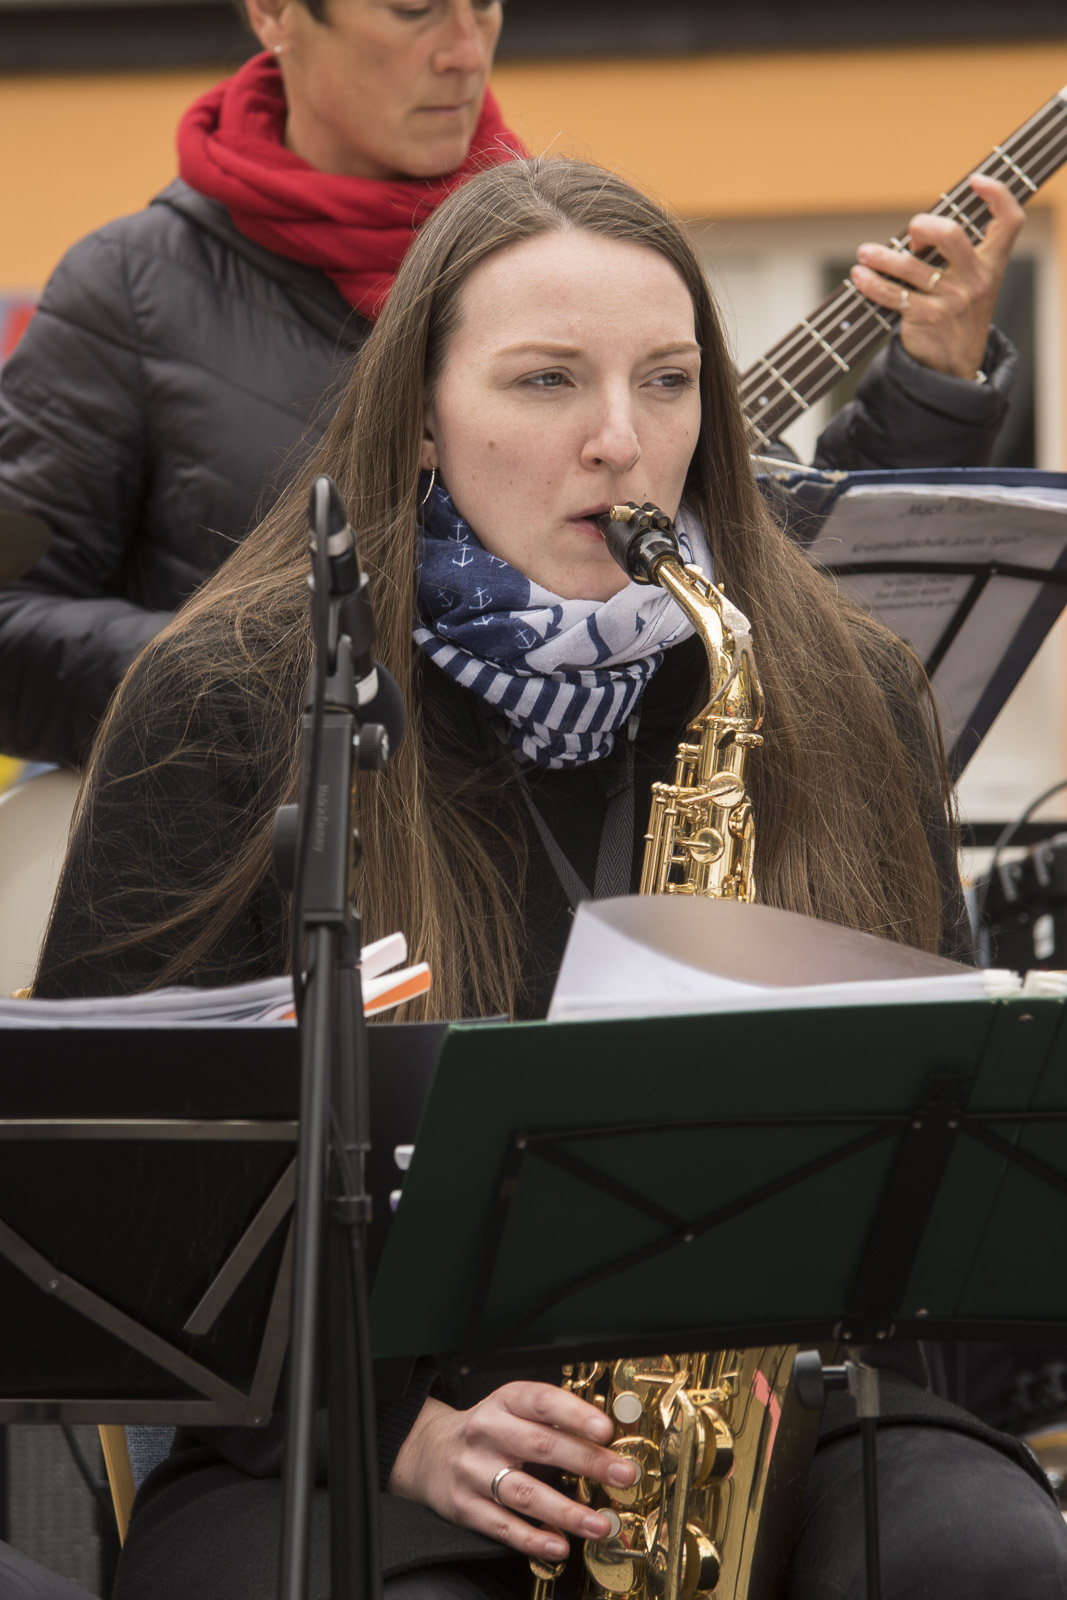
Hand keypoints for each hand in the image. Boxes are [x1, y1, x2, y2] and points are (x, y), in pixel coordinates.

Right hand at [387, 1383, 638, 1564]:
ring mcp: (473, 1470)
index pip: (542, 1402)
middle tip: (622, 1475)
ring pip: (524, 1492)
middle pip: (540, 1446)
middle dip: (587, 1462)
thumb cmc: (488, 1430)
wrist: (428, 1451)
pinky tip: (559, 1545)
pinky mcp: (464, 1507)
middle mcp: (487, 1432)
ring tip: (600, 1524)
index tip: (606, 1430)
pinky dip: (533, 1538)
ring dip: (566, 1511)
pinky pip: (502, 1526)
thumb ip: (554, 1420)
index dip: (575, 1414)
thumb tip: (606, 1438)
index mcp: (505, 1401)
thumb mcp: (514, 1410)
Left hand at [848, 173, 1025, 379]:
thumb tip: (920, 228)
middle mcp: (977, 280)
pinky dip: (871, 283)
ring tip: (865, 253)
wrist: (955, 366)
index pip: (1010, 222)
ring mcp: (952, 300)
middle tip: (911, 233)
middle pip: (951, 235)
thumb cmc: (959, 313)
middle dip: (923, 225)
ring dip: (882, 256)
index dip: (998, 195)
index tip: (976, 181)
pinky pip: (893, 295)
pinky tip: (859, 276)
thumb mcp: (975, 284)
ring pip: (911, 267)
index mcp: (993, 265)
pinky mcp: (927, 318)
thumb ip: (961, 255)